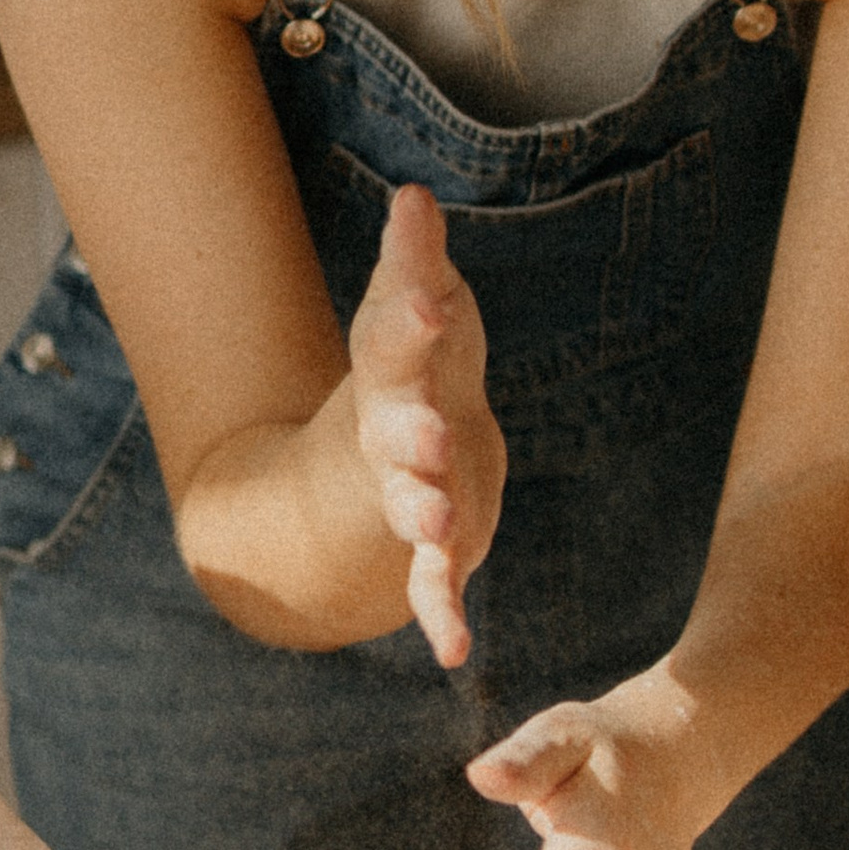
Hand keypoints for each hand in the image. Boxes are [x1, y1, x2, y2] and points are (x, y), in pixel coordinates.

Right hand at [349, 183, 504, 666]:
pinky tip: (454, 651)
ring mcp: (409, 492)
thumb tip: (415, 198)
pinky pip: (433, 584)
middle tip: (429, 443)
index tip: (431, 302)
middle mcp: (395, 435)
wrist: (400, 447)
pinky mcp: (435, 544)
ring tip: (438, 534)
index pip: (401, 338)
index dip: (413, 319)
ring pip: (414, 510)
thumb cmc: (415, 363)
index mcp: (395, 370)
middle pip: (398, 436)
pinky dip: (441, 614)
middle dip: (412, 440)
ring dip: (424, 521)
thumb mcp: (413, 303)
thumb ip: (414, 261)